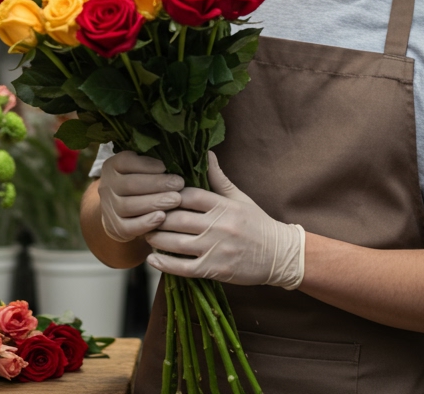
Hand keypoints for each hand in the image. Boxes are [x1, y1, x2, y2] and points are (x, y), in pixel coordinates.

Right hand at [97, 151, 184, 242]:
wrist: (119, 209)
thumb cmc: (139, 182)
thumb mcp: (140, 167)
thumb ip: (152, 162)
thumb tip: (173, 158)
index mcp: (112, 166)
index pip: (125, 162)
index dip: (146, 164)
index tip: (165, 166)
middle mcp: (106, 186)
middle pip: (130, 185)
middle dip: (157, 184)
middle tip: (179, 184)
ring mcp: (109, 208)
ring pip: (129, 206)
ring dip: (154, 203)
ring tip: (176, 200)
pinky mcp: (115, 227)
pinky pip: (128, 227)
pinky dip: (145, 222)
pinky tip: (162, 217)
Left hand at [146, 152, 304, 288]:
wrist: (279, 254)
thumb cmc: (258, 224)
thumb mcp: (240, 198)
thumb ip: (219, 178)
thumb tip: (206, 153)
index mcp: (222, 205)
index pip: (187, 196)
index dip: (168, 196)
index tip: (156, 196)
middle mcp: (217, 225)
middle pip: (176, 219)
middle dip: (157, 218)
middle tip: (144, 217)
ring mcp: (215, 248)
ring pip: (175, 243)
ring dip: (156, 239)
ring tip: (146, 235)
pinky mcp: (214, 269)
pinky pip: (183, 267)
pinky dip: (164, 264)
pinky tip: (152, 260)